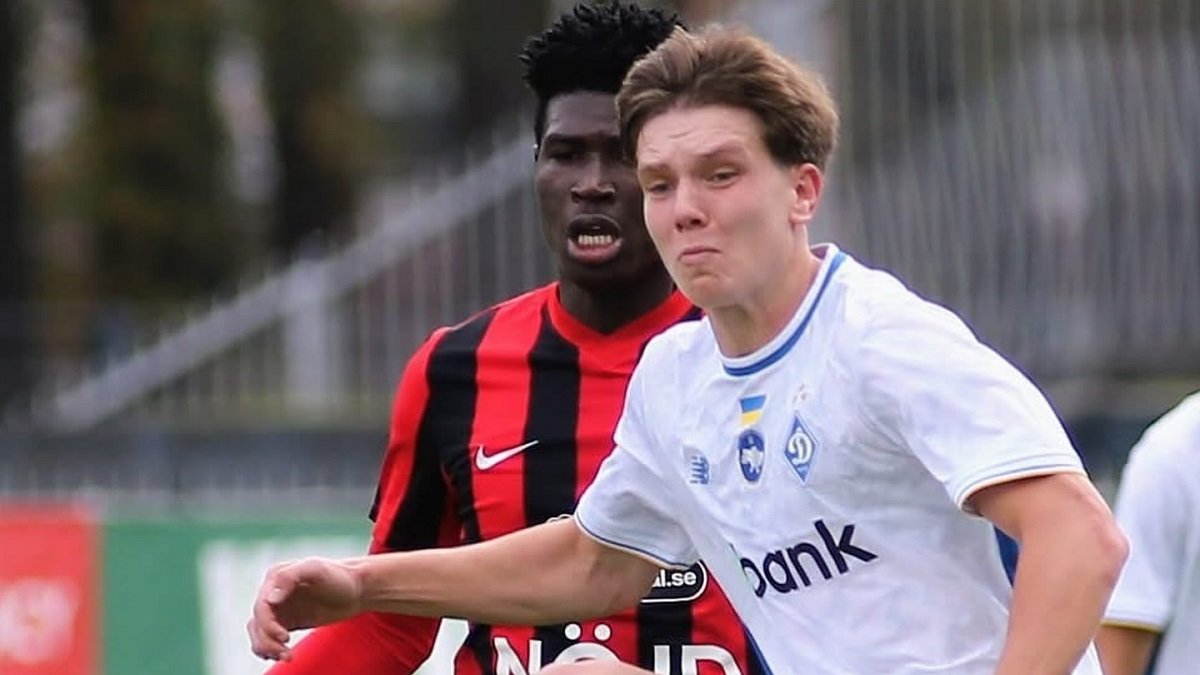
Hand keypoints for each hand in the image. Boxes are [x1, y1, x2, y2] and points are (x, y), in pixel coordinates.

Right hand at [247, 557, 363, 660]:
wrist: (356, 589)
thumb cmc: (339, 576)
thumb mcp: (317, 570)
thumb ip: (290, 577)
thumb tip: (269, 599)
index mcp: (276, 576)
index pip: (261, 606)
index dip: (268, 625)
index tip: (285, 638)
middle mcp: (273, 592)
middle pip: (258, 622)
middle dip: (268, 641)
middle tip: (286, 654)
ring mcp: (279, 607)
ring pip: (259, 632)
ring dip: (267, 648)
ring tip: (287, 657)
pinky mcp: (287, 621)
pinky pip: (268, 637)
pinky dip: (269, 649)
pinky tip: (281, 655)